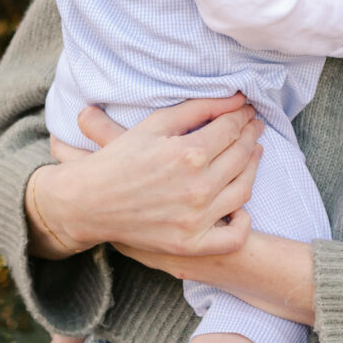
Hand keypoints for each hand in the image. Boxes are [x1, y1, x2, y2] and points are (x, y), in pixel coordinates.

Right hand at [26, 96, 261, 260]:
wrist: (89, 202)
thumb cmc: (120, 158)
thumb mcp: (155, 124)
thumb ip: (198, 108)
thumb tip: (236, 99)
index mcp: (188, 154)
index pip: (231, 129)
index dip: (243, 116)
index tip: (247, 110)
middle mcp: (197, 187)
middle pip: (241, 156)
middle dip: (251, 136)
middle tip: (253, 126)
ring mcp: (196, 219)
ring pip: (244, 190)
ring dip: (253, 168)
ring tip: (252, 154)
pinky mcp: (191, 243)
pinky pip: (233, 236)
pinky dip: (244, 222)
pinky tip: (242, 208)